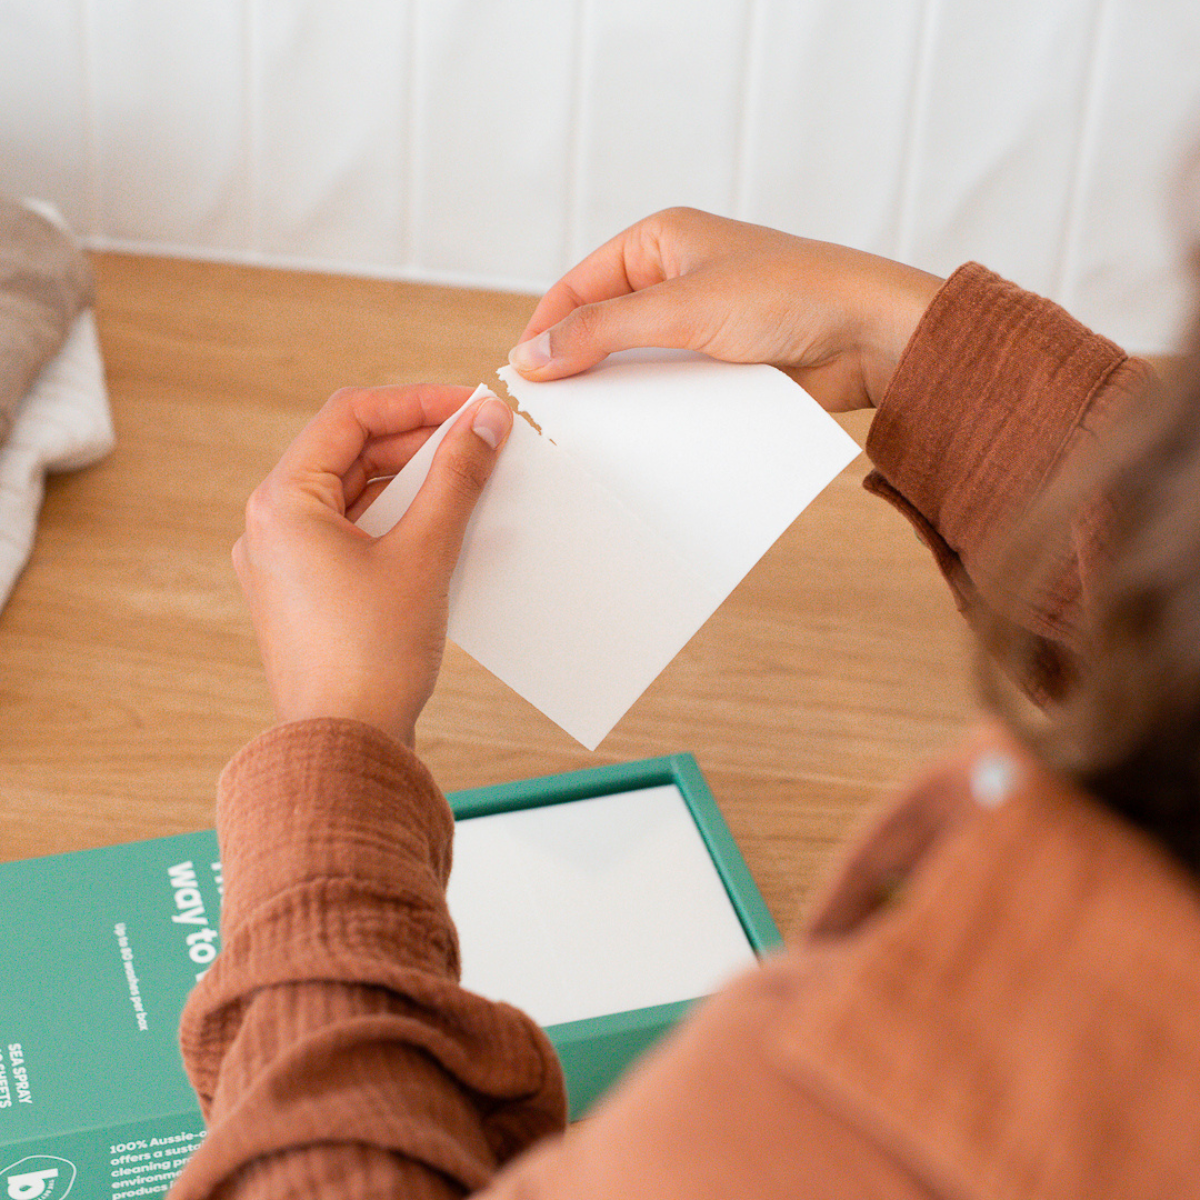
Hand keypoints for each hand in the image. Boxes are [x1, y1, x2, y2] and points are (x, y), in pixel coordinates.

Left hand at [233, 384, 512, 746]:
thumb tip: (483, 424)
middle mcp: (270, 526)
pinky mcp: (305, 592)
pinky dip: (394, 520)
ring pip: (351, 494)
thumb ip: (456, 479)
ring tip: (467, 480)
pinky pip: (350, 533)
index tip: (470, 405)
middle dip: (417, 442)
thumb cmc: (370, 660)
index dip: (416, 401)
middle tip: (479, 440)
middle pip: (349, 453)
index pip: (350, 416)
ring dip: (408, 481)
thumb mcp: (424, 554)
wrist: (345, 749)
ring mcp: (283, 561)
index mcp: (281, 503)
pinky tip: (440, 526)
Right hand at [508, 207, 942, 410]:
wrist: (870, 336)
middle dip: (578, 364)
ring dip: (616, 392)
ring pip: (635, 362)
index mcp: (660, 242)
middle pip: (602, 325)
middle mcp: (675, 279)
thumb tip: (534, 354)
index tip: (523, 376)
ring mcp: (698, 326)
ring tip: (586, 431)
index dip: (548, 328)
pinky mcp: (720, 366)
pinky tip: (636, 436)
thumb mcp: (683, 308)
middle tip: (548, 411)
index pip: (579, 285)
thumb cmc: (791, 294)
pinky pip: (670, 389)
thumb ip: (604, 330)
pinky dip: (652, 410)